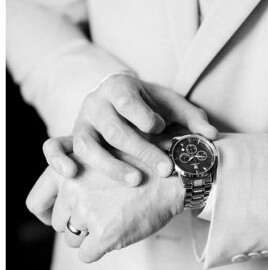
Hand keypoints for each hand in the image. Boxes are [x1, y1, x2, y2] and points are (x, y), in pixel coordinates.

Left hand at [26, 158, 184, 262]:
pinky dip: (98, 251)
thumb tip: (57, 209)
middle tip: (104, 215)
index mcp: (65, 171)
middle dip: (78, 224)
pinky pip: (87, 255)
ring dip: (90, 237)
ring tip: (115, 221)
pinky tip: (116, 237)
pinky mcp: (104, 234)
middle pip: (60, 224)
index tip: (59, 219)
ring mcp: (87, 213)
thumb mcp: (98, 158)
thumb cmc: (140, 168)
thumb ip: (73, 177)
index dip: (47, 215)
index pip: (36, 204)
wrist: (171, 177)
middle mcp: (71, 190)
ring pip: (73, 240)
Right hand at [44, 73, 217, 184]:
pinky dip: (58, 160)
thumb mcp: (174, 106)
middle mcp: (96, 104)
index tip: (161, 129)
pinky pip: (54, 147)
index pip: (128, 101)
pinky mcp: (71, 139)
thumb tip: (212, 134)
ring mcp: (81, 123)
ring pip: (86, 144)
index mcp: (120, 88)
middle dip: (140, 150)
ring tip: (136, 181)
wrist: (125, 104)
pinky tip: (72, 175)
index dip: (145, 117)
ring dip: (109, 165)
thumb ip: (192, 117)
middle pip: (113, 129)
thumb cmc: (153, 106)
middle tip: (165, 169)